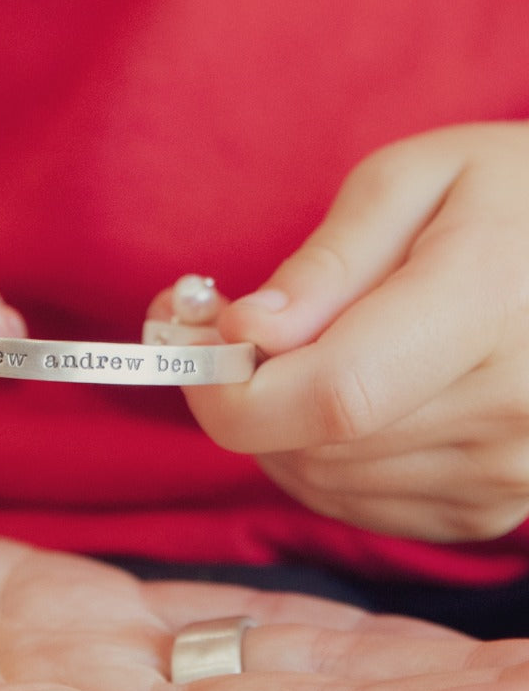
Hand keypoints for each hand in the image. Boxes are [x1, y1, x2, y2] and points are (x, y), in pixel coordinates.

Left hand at [183, 123, 528, 539]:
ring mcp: (508, 472)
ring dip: (280, 426)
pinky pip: (357, 505)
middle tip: (237, 331)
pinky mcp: (490, 508)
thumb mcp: (410, 182)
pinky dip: (319, 459)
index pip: (331, 396)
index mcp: (488, 307)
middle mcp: (511, 409)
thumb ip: (325, 264)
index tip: (193, 345)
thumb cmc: (505, 195)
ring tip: (302, 354)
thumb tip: (245, 333)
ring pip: (323, 480)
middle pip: (312, 445)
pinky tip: (344, 398)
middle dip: (244, 393)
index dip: (232, 388)